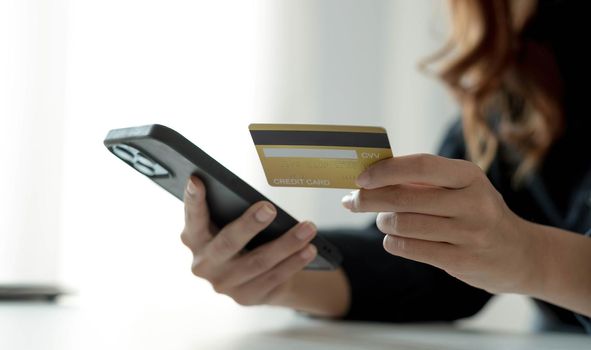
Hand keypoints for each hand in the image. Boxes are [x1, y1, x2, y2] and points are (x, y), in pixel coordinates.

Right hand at [180, 176, 317, 306]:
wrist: (253, 276)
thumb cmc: (240, 238)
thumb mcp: (229, 224)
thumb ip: (230, 213)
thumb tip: (259, 204)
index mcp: (194, 238)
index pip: (193, 217)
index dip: (193, 200)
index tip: (197, 179)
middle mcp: (204, 264)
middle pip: (228, 243)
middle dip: (250, 225)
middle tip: (270, 208)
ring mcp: (223, 284)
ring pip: (258, 262)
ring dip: (286, 244)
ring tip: (307, 228)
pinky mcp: (245, 297)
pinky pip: (273, 277)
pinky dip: (293, 262)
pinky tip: (309, 249)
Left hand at [341, 154, 541, 294]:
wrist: (519, 253)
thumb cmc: (476, 212)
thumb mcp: (460, 188)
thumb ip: (421, 181)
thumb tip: (369, 178)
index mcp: (469, 176)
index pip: (421, 166)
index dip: (386, 170)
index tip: (360, 177)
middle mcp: (473, 203)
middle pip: (405, 198)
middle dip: (370, 199)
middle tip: (353, 201)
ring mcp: (470, 234)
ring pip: (404, 225)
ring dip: (383, 222)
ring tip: (384, 220)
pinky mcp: (462, 261)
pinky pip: (410, 248)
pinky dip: (393, 242)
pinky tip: (394, 238)